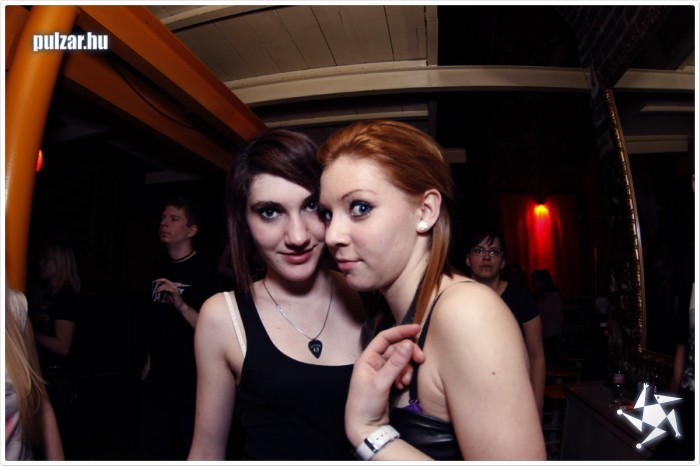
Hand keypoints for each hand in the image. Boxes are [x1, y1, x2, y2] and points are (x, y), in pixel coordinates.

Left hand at [154, 278, 184, 310]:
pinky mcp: (175, 294)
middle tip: (154, 285)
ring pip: (166, 285)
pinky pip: (170, 290)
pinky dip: (165, 289)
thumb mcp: (168, 294)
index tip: (154, 281)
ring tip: (156, 291)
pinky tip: (162, 291)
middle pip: (165, 281)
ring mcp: (175, 290)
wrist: (180, 305)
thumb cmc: (174, 300)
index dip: (159, 279)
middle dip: (159, 282)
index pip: (165, 280)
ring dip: (160, 287)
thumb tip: (157, 289)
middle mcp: (173, 286)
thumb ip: (164, 291)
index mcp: (172, 286)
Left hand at [345, 324, 424, 446]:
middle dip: (408, 354)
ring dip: (406, 368)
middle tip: (421, 360)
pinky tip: (402, 386)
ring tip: (405, 382)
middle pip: (395, 349)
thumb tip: (408, 343)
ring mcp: (380, 372)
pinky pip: (399, 371)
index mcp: (367, 358)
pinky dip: (404, 376)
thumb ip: (396, 363)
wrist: (365, 427)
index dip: (401, 331)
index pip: (385, 338)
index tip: (417, 328)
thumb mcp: (381, 383)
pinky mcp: (387, 381)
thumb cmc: (366, 404)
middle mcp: (373, 362)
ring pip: (399, 361)